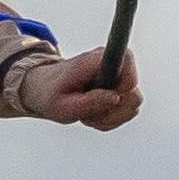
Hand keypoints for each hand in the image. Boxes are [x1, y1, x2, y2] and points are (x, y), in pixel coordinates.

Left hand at [16, 47, 143, 129]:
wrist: (44, 90)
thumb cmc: (50, 94)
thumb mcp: (61, 105)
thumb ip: (88, 102)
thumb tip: (115, 98)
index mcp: (96, 59)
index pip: (127, 60)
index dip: (126, 83)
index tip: (110, 99)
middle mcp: (112, 65)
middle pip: (134, 94)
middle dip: (114, 112)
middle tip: (89, 115)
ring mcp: (117, 79)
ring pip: (131, 106)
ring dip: (110, 118)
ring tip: (87, 115)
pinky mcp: (119, 91)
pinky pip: (125, 112)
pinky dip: (109, 120)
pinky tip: (91, 115)